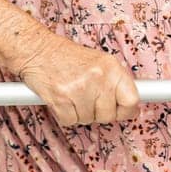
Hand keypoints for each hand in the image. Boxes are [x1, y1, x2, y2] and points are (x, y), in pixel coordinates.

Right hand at [6, 29, 140, 125]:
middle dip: (98, 112)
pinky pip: (70, 121)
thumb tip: (132, 108)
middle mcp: (98, 77)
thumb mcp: (99, 62)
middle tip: (88, 99)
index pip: (131, 100)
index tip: (120, 111)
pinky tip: (62, 100)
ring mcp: (79, 89)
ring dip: (80, 113)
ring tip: (73, 95)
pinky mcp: (61, 99)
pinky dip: (65, 115)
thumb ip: (115, 83)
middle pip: (108, 115)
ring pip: (88, 120)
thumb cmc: (68, 57)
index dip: (126, 110)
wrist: (38, 50)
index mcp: (111, 67)